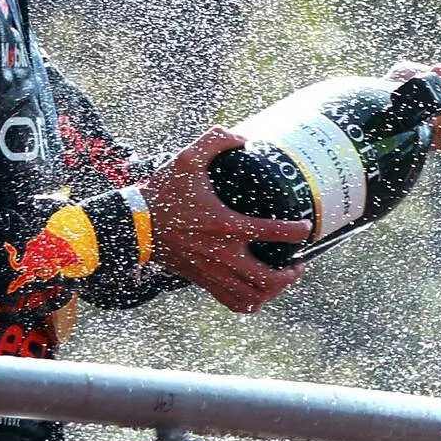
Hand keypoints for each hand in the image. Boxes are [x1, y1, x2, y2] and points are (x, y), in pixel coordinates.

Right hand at [149, 129, 309, 312]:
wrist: (134, 225)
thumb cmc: (162, 194)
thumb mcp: (185, 160)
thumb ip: (215, 142)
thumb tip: (241, 137)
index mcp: (226, 226)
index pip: (276, 233)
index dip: (299, 231)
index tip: (305, 227)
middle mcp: (224, 254)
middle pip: (270, 279)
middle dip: (291, 273)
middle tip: (298, 262)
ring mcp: (214, 273)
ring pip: (255, 297)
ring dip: (275, 291)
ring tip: (282, 278)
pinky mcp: (204, 282)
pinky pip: (235, 304)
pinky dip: (252, 302)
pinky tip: (258, 290)